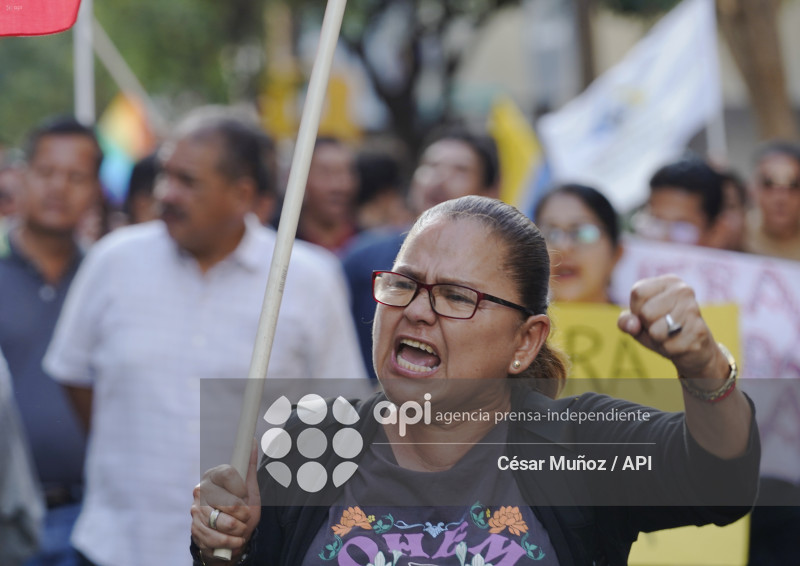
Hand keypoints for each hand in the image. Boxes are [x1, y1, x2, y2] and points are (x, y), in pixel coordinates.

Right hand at [190, 442, 260, 561]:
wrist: (229, 537)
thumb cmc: (241, 510)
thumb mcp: (250, 489)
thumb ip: (249, 466)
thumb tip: (253, 440)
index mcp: (214, 475)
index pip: (228, 473)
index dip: (240, 487)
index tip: (244, 495)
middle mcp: (201, 489)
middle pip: (226, 500)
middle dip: (241, 513)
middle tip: (245, 516)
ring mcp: (195, 509)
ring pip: (219, 520)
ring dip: (236, 529)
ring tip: (240, 529)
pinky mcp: (194, 528)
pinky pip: (213, 536)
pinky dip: (227, 541)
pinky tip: (234, 540)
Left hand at [617, 275, 725, 380]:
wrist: (695, 350)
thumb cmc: (661, 330)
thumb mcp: (639, 322)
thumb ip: (626, 321)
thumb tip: (632, 325)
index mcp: (668, 281)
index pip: (638, 292)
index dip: (636, 309)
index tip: (647, 314)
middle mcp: (683, 290)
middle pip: (646, 312)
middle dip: (647, 325)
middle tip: (661, 326)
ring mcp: (692, 309)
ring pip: (656, 331)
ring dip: (657, 339)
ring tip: (670, 335)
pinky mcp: (698, 330)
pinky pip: (668, 345)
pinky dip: (668, 348)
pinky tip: (679, 343)